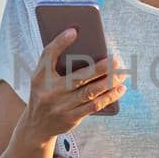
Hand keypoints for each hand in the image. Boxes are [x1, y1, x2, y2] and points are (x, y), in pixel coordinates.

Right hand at [22, 29, 125, 143]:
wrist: (36, 126)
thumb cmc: (44, 93)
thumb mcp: (41, 76)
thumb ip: (54, 59)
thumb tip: (77, 38)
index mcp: (41, 77)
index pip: (48, 55)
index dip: (60, 42)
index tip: (74, 31)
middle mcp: (50, 92)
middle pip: (78, 77)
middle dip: (100, 68)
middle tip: (116, 60)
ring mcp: (61, 107)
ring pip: (90, 92)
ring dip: (109, 82)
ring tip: (122, 73)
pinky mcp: (71, 118)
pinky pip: (94, 106)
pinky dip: (109, 97)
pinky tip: (119, 88)